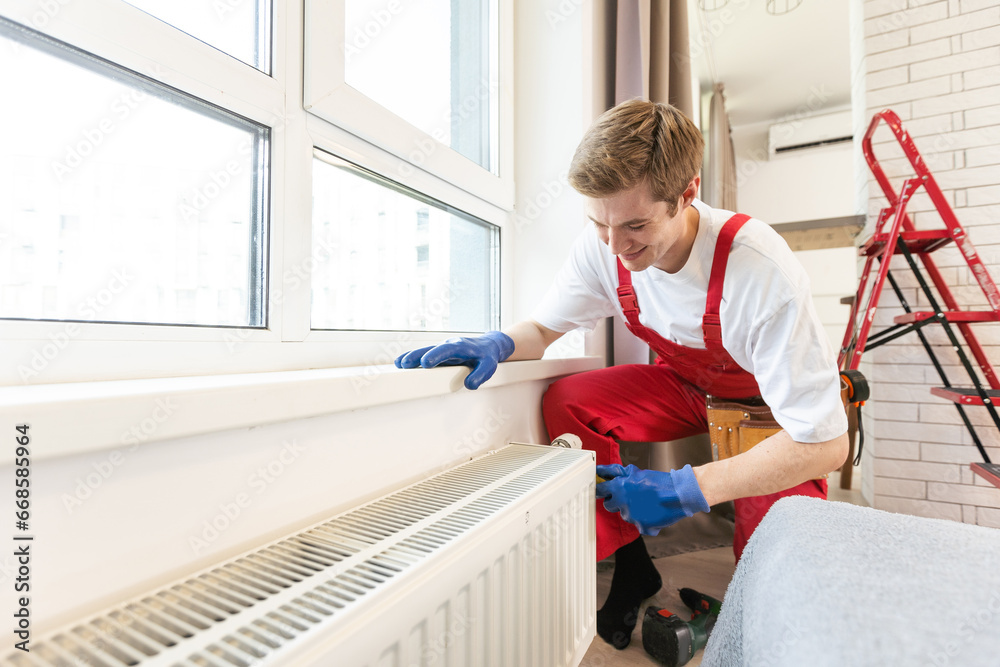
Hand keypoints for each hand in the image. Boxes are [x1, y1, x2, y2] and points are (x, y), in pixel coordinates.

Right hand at [394, 331, 514, 389]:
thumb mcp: (489, 366)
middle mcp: (449, 345)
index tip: (425, 363)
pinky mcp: (439, 352)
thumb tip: (469, 385)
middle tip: (405, 364)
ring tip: (399, 364)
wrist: (488, 346)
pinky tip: (401, 362)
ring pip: (425, 350)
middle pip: (431, 349)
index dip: (435, 355)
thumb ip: (480, 375)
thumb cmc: (487, 356)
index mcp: (461, 346)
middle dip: (418, 355)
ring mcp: (443, 348)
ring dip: (412, 356)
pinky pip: (425, 353)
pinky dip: (413, 357)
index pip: (447, 350)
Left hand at [595, 464, 709, 535]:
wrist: (679, 494)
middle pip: (608, 505)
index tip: (600, 490)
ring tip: (644, 502)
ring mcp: (631, 516)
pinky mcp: (640, 526)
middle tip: (626, 495)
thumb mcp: (635, 472)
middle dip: (614, 501)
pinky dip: (642, 519)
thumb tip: (602, 471)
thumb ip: (617, 473)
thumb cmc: (659, 482)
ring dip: (630, 509)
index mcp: (619, 487)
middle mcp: (622, 502)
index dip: (600, 490)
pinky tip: (651, 511)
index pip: (599, 490)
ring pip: (624, 514)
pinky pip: (637, 524)